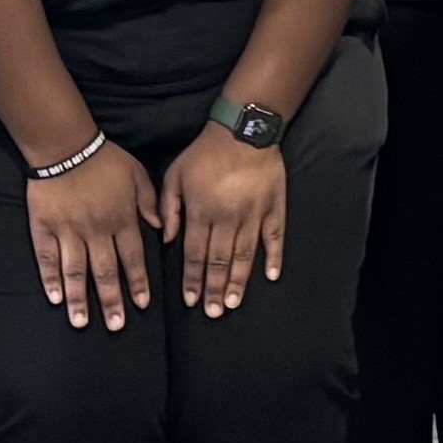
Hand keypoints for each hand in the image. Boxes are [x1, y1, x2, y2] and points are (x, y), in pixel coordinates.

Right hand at [26, 143, 156, 329]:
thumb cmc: (105, 158)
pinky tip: (55, 298)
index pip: (132, 258)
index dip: (138, 282)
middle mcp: (96, 230)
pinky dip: (50, 279)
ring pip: (76, 271)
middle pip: (105, 271)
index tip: (141, 305)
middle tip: (115, 326)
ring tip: (81, 322)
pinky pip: (47, 258)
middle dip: (111, 301)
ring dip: (79, 299)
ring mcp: (68, 231)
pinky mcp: (44, 227)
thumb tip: (160, 230)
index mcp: (121, 219)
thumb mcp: (137, 175)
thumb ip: (150, 203)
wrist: (65, 145)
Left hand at [166, 130, 293, 317]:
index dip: (192, 280)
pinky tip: (272, 275)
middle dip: (213, 289)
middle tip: (212, 312)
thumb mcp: (175, 175)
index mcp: (202, 211)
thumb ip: (168, 208)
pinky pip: (274, 236)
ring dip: (238, 281)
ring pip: (244, 255)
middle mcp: (227, 218)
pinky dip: (274, 256)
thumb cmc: (205, 153)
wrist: (243, 130)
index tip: (190, 301)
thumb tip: (168, 240)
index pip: (195, 254)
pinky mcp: (273, 207)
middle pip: (219, 261)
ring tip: (233, 303)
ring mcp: (252, 214)